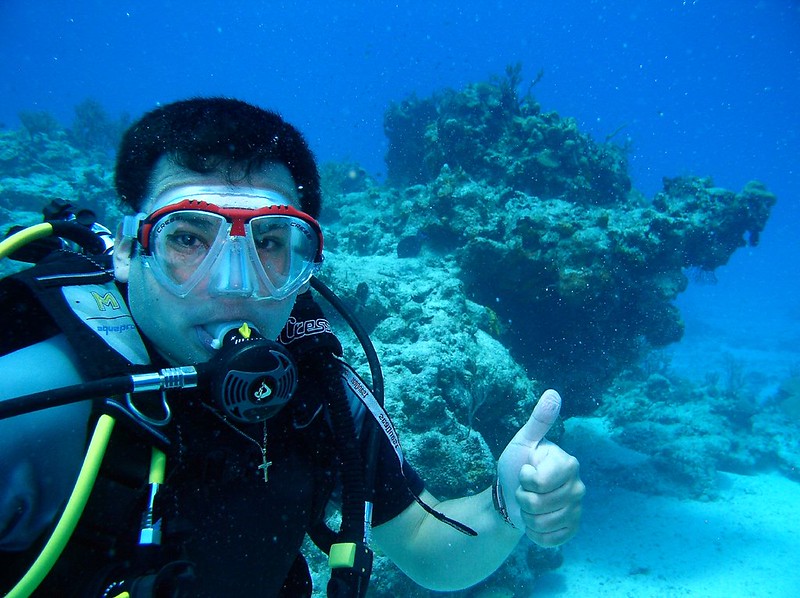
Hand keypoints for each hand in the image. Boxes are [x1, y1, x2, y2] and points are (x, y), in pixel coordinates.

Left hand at [497, 389, 584, 546]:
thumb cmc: (516, 466)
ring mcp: (577, 510)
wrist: (510, 498)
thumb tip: (553, 393)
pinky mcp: (572, 530)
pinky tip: (535, 522)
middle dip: (524, 499)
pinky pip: (550, 539)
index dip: (525, 479)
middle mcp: (579, 486)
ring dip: (528, 517)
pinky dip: (536, 534)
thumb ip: (539, 420)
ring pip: (544, 522)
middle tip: (524, 490)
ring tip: (529, 505)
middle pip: (541, 503)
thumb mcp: (523, 441)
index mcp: (568, 463)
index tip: (525, 471)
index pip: (540, 481)